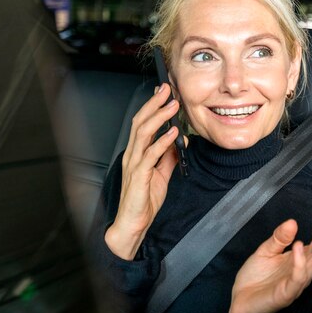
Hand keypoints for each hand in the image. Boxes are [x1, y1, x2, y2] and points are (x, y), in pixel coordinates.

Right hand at [105, 84, 184, 259]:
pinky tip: (173, 133)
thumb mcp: (161, 175)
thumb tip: (179, 140)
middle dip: (154, 104)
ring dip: (159, 117)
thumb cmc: (143, 200)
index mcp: (136, 153)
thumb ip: (168, 157)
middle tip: (167, 89)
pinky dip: (162, 141)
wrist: (133, 223)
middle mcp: (132, 155)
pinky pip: (151, 155)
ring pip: (143, 133)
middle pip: (140, 122)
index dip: (152, 106)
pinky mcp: (139, 176)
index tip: (164, 92)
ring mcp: (134, 164)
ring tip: (173, 105)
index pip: (142, 124)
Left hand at [228, 202, 311, 312]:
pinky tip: (299, 246)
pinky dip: (300, 262)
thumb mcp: (265, 251)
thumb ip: (279, 237)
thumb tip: (292, 221)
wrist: (241, 305)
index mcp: (302, 258)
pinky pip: (297, 278)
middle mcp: (305, 269)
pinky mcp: (285, 293)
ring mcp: (297, 281)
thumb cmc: (256, 280)